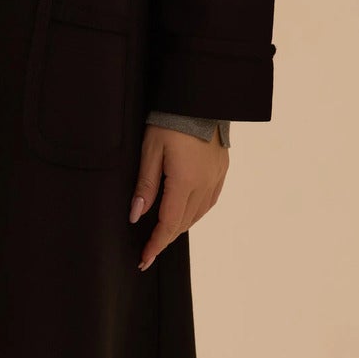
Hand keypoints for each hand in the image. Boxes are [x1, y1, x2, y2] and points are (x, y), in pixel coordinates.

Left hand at [130, 123, 228, 271]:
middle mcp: (205, 184)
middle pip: (183, 222)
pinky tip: (185, 211)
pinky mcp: (222, 170)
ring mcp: (216, 178)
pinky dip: (195, 212)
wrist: (199, 98)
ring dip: (180, 225)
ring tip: (163, 232)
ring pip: (198, 214)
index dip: (156, 244)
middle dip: (165, 238)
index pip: (169, 223)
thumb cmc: (170, 121)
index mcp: (185, 181)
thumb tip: (136, 215)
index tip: (144, 259)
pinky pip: (209, 201)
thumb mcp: (150, 150)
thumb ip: (145, 185)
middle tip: (148, 249)